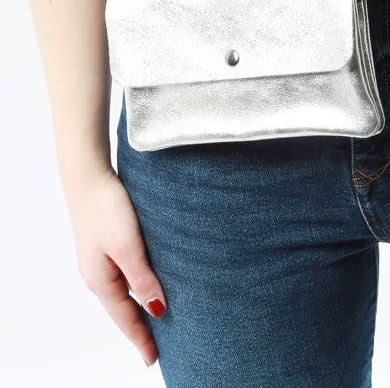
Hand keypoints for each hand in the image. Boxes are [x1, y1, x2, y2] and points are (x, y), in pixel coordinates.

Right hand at [63, 167, 165, 366]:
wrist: (88, 175)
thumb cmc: (107, 209)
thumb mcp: (128, 247)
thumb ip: (142, 280)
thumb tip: (156, 310)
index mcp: (101, 280)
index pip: (125, 319)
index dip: (141, 339)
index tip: (153, 359)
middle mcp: (97, 274)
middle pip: (121, 309)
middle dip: (138, 327)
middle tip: (155, 346)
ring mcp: (98, 259)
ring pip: (121, 291)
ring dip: (137, 306)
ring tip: (153, 319)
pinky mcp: (103, 243)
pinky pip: (121, 274)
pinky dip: (134, 286)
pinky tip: (143, 283)